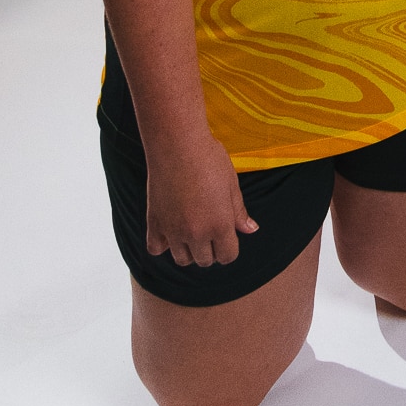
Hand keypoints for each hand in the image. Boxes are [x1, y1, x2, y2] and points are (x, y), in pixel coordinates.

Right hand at [144, 129, 257, 268]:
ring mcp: (173, 231)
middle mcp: (196, 233)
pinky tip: (171, 229)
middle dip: (211, 249)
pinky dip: (163, 244)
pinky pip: (157, 249)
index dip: (229, 248)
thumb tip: (251, 230)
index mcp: (220, 225)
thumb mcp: (232, 184)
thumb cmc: (210, 159)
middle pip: (205, 260)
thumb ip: (239, 212)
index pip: (228, 256)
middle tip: (210, 229)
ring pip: (182, 259)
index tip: (227, 236)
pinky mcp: (154, 223)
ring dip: (189, 250)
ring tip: (192, 230)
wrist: (177, 144)